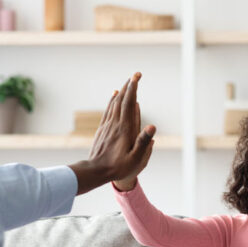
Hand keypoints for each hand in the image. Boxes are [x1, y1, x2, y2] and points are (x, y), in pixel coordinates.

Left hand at [70, 72, 155, 194]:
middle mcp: (115, 123)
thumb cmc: (118, 168)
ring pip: (114, 103)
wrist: (95, 172)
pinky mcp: (103, 129)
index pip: (129, 103)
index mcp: (125, 129)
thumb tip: (152, 126)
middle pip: (121, 99)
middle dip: (129, 86)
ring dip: (122, 91)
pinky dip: (113, 100)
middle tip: (136, 74)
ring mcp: (107, 125)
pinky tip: (114, 96)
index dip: (133, 89)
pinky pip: (108, 110)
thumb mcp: (135, 159)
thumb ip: (143, 142)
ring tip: (128, 82)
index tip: (137, 76)